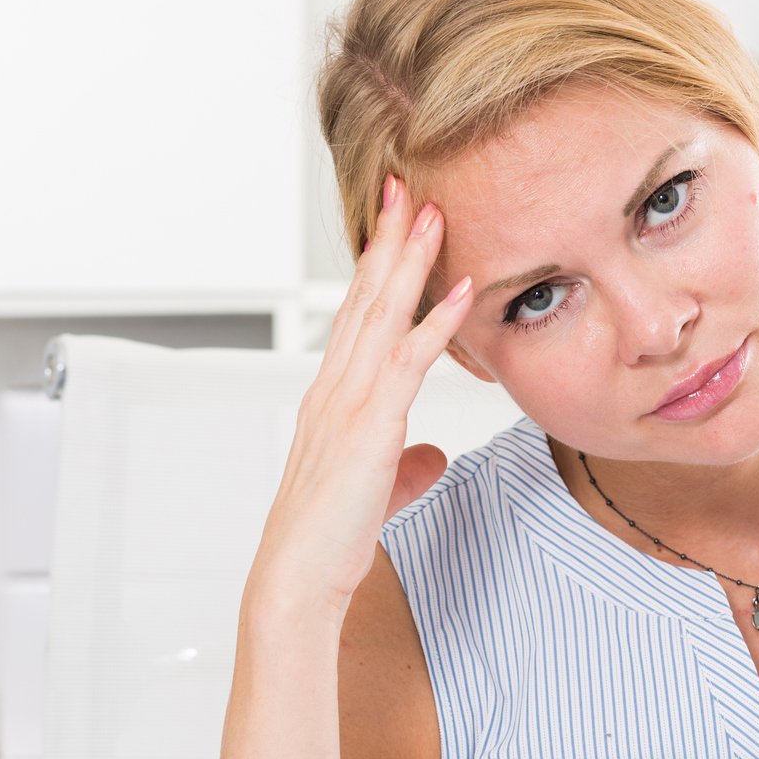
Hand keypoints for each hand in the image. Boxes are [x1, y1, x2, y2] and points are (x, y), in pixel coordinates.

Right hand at [248, 174, 475, 619]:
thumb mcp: (380, 491)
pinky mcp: (370, 425)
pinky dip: (435, 323)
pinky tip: (458, 291)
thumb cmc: (331, 537)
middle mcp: (335, 386)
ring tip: (429, 211)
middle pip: (364, 296)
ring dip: (408, 260)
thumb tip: (433, 456)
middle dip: (387, 238)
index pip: (358, 315)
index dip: (377, 266)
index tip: (395, 223)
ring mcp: (349, 401)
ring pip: (381, 314)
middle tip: (405, 184)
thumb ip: (407, 465)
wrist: (300, 573)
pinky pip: (407, 362)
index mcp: (334, 396)